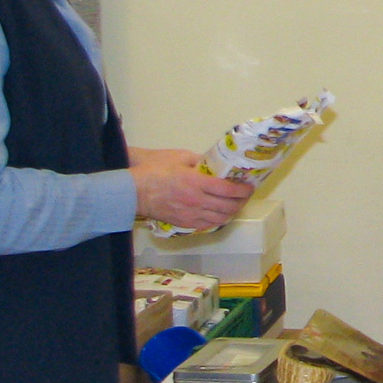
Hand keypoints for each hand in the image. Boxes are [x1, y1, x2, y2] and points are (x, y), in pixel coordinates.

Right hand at [129, 147, 254, 229]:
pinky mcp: (185, 223)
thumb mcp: (179, 157)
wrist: (132, 191)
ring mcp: (191, 215)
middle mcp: (196, 201)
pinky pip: (208, 225)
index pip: (228, 190)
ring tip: (235, 204)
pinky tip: (220, 212)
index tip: (249, 186)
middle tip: (245, 194)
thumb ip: (200, 160)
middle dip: (241, 201)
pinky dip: (219, 219)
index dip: (243, 190)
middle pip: (228, 206)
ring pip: (221, 218)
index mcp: (196, 183)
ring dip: (232, 212)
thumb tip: (214, 164)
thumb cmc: (153, 170)